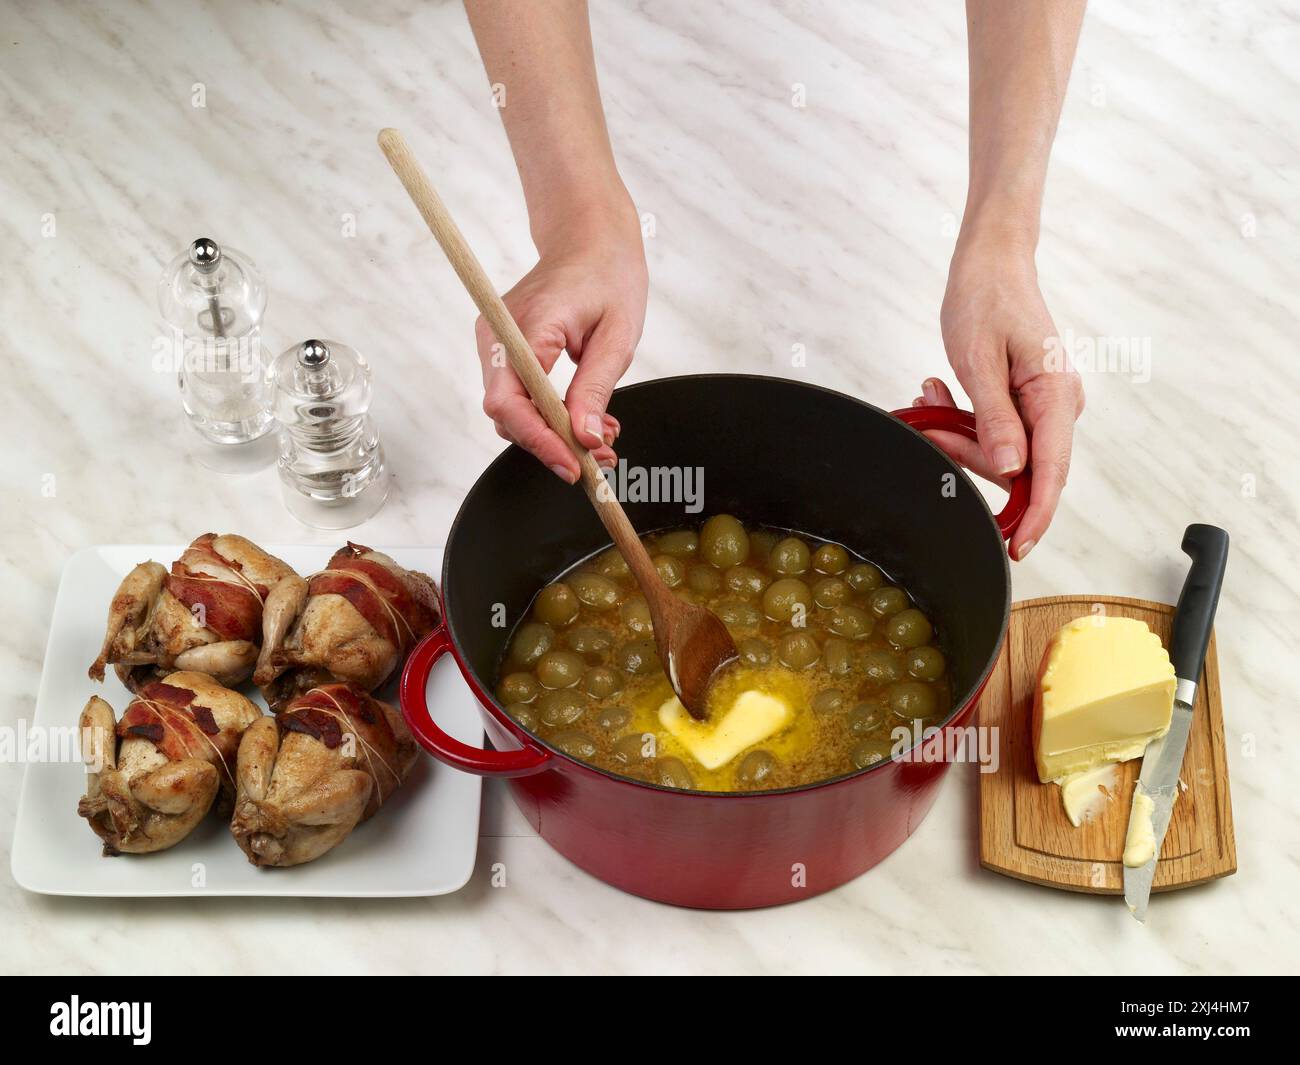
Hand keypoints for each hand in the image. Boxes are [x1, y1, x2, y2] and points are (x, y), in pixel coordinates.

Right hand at [476, 202, 646, 482]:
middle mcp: (499, 334)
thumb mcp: (617, 336)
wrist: (589, 237)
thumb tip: (583, 439)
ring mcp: (496, 340)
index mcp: (529, 325)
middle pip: (506, 413)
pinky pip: (518, 394)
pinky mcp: (503, 348)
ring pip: (512, 409)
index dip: (539, 441)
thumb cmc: (607, 274)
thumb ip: (596, 389)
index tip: (573, 466)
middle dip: (550, 444)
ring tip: (600, 439)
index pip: (511, 401)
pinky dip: (548, 415)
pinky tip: (584, 420)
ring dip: (552, 433)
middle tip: (598, 460)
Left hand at [920, 234, 1083, 560]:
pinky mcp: (1029, 402)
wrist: (992, 262)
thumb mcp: (980, 360)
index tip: (1016, 546)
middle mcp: (1059, 405)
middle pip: (1018, 466)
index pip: (1051, 471)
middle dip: (968, 454)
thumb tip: (1012, 468)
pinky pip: (998, 432)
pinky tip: (942, 400)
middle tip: (931, 421)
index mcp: (1056, 395)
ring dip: (960, 435)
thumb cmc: (987, 298)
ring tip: (932, 398)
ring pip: (1002, 451)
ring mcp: (1046, 405)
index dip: (1034, 514)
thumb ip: (996, 417)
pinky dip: (966, 424)